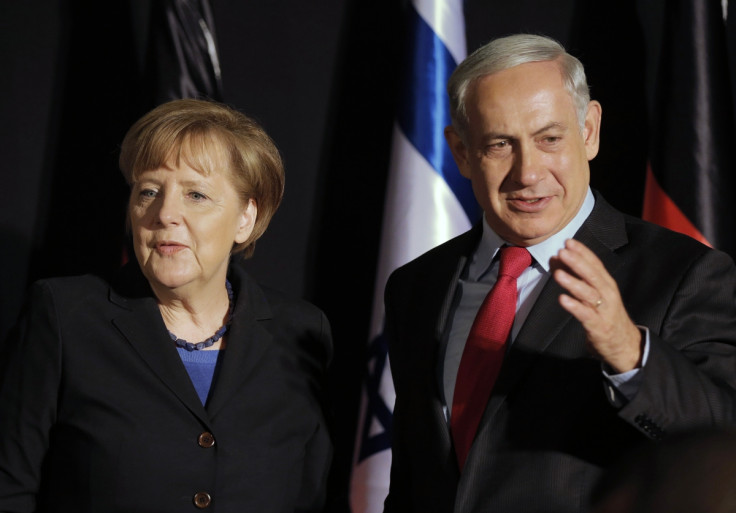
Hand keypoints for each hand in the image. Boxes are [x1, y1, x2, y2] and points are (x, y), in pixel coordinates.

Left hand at [551, 239, 641, 372]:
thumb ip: (576, 277)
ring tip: (558, 273)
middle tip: (563, 251)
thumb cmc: (605, 314)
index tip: (569, 241)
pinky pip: (585, 315)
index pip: (595, 264)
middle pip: (593, 275)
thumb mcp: (593, 293)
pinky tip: (563, 299)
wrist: (624, 344)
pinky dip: (574, 306)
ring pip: (589, 294)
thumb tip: (557, 259)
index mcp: (607, 284)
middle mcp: (607, 294)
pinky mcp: (598, 326)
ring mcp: (604, 310)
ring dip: (573, 282)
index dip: (583, 252)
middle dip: (578, 262)